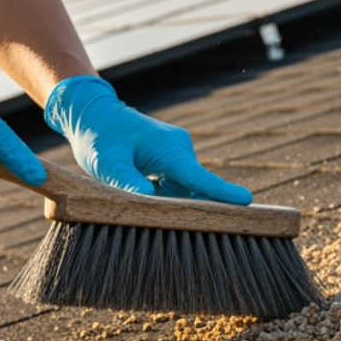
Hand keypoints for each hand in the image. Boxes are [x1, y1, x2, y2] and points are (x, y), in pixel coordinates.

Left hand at [45, 74, 250, 204]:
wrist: (94, 115)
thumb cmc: (100, 138)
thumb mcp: (107, 163)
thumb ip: (128, 182)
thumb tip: (150, 202)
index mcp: (168, 148)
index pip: (199, 177)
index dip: (221, 192)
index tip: (246, 201)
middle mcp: (180, 150)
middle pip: (193, 190)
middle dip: (185, 209)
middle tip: (165, 224)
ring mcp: (178, 154)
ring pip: (184, 190)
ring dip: (169, 203)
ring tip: (139, 194)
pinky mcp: (172, 160)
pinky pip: (176, 186)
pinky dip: (165, 197)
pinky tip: (143, 190)